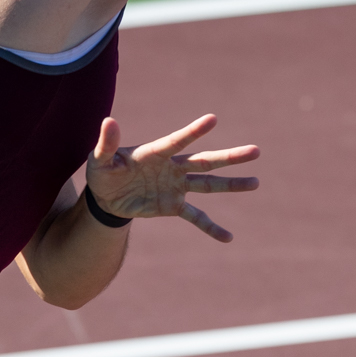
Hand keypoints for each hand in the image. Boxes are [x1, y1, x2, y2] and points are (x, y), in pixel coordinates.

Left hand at [86, 114, 259, 242]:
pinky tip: (228, 237)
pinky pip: (196, 218)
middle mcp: (172, 168)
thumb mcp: (99, 159)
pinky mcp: (173, 206)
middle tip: (256, 151)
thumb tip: (108, 121)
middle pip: (205, 162)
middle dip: (230, 157)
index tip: (213, 119)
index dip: (194, 132)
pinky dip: (211, 227)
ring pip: (209, 186)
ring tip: (255, 182)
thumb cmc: (104, 172)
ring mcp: (176, 187)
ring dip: (232, 185)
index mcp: (155, 153)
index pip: (177, 141)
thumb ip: (107, 143)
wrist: (106, 197)